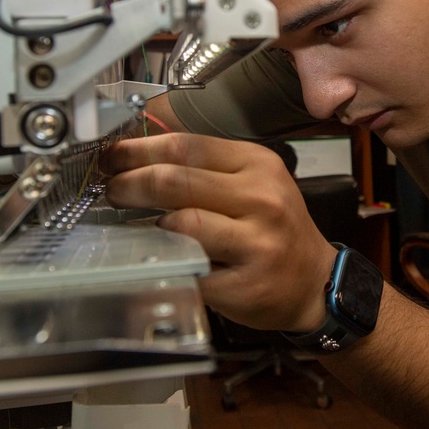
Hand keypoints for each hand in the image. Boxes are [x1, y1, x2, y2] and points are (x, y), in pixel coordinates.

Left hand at [101, 133, 334, 331]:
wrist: (315, 280)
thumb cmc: (276, 228)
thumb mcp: (253, 182)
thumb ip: (205, 167)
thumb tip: (139, 156)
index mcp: (257, 164)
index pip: (186, 145)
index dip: (139, 150)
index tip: (113, 157)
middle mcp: (261, 198)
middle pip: (176, 180)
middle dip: (130, 184)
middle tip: (112, 191)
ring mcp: (257, 242)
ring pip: (182, 223)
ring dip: (149, 225)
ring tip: (140, 226)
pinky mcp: (246, 284)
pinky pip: (191, 268)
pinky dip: (168, 262)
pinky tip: (163, 258)